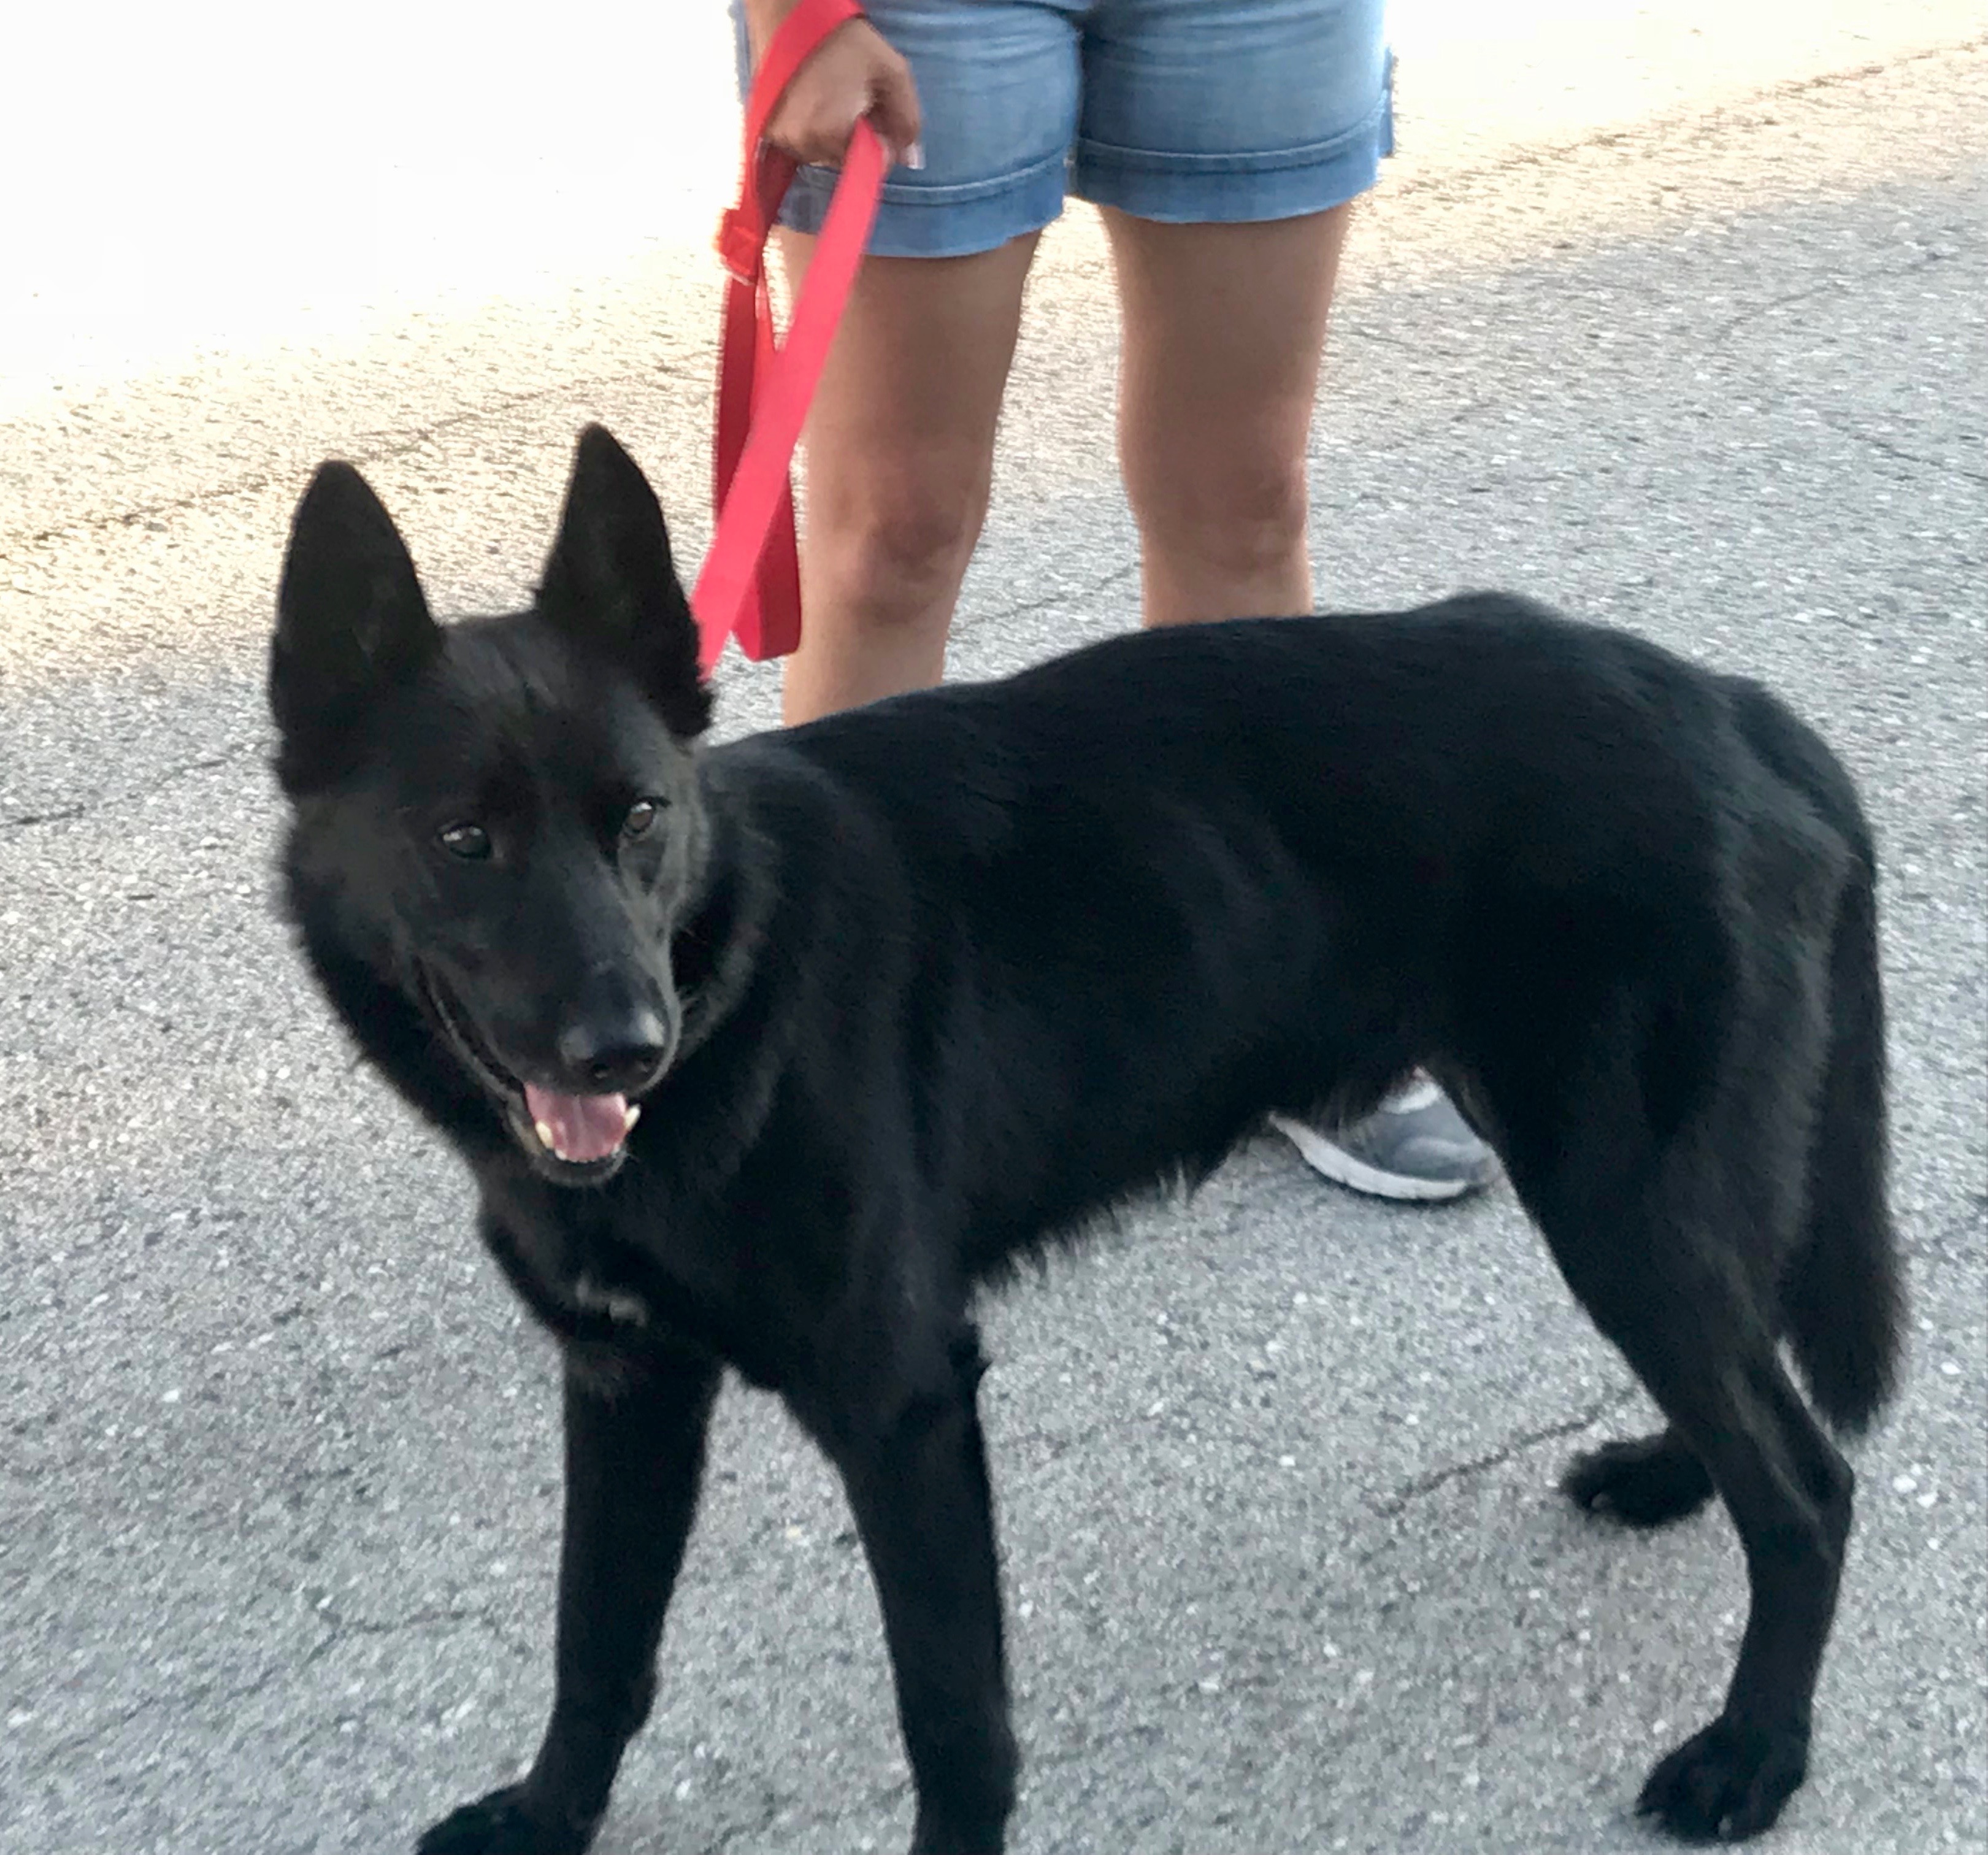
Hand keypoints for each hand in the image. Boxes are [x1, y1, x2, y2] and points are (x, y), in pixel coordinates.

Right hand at [754, 15, 921, 169]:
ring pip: (821, 154)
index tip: (871, 107)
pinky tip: (812, 102)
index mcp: (833, 135)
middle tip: (851, 97)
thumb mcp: (892, 73)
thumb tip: (910, 160)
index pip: (870, 165)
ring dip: (831, 134)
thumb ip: (908, 121)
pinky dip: (810, 129)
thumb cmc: (845, 41)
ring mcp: (781, 139)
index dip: (879, 139)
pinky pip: (800, 143)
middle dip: (854, 136)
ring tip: (830, 96)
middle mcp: (802, 144)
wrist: (791, 15)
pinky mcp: (768, 130)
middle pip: (844, 160)